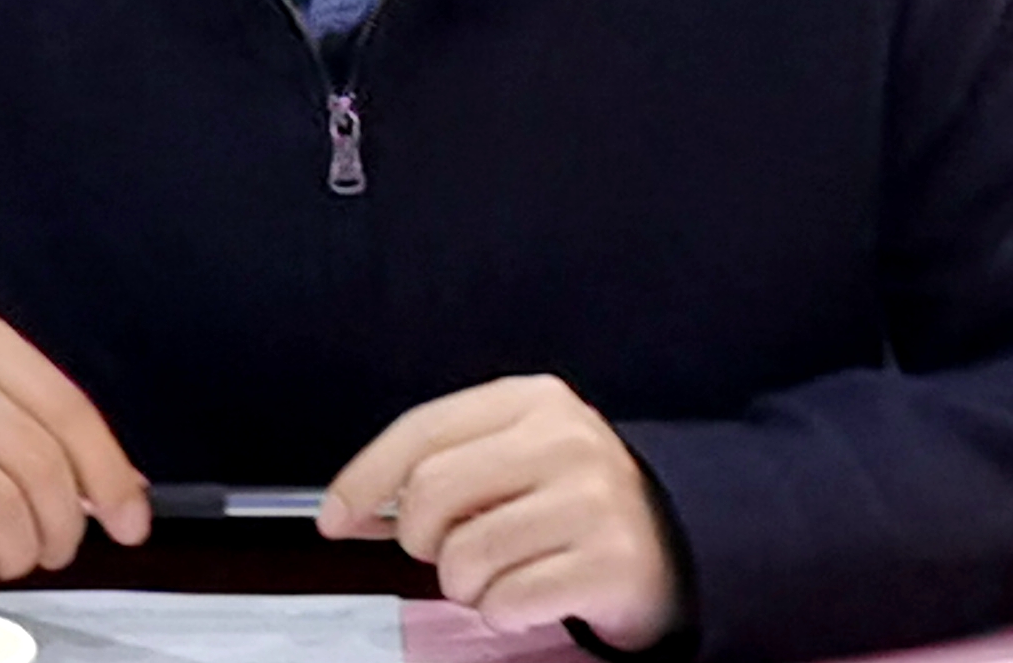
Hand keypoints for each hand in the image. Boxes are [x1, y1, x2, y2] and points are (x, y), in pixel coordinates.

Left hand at [319, 374, 683, 651]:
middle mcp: (565, 439)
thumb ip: (440, 467)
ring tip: (504, 571)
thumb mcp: (514, 457)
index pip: (422, 430)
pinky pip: (506, 603)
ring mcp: (592, 500)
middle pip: (430, 494)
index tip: (336, 517)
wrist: (676, 542)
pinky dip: (504, 612)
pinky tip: (534, 594)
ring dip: (467, 585)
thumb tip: (350, 508)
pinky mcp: (610, 562)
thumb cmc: (573, 501)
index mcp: (534, 400)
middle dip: (424, 539)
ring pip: (463, 558)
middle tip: (451, 549)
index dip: (365, 478)